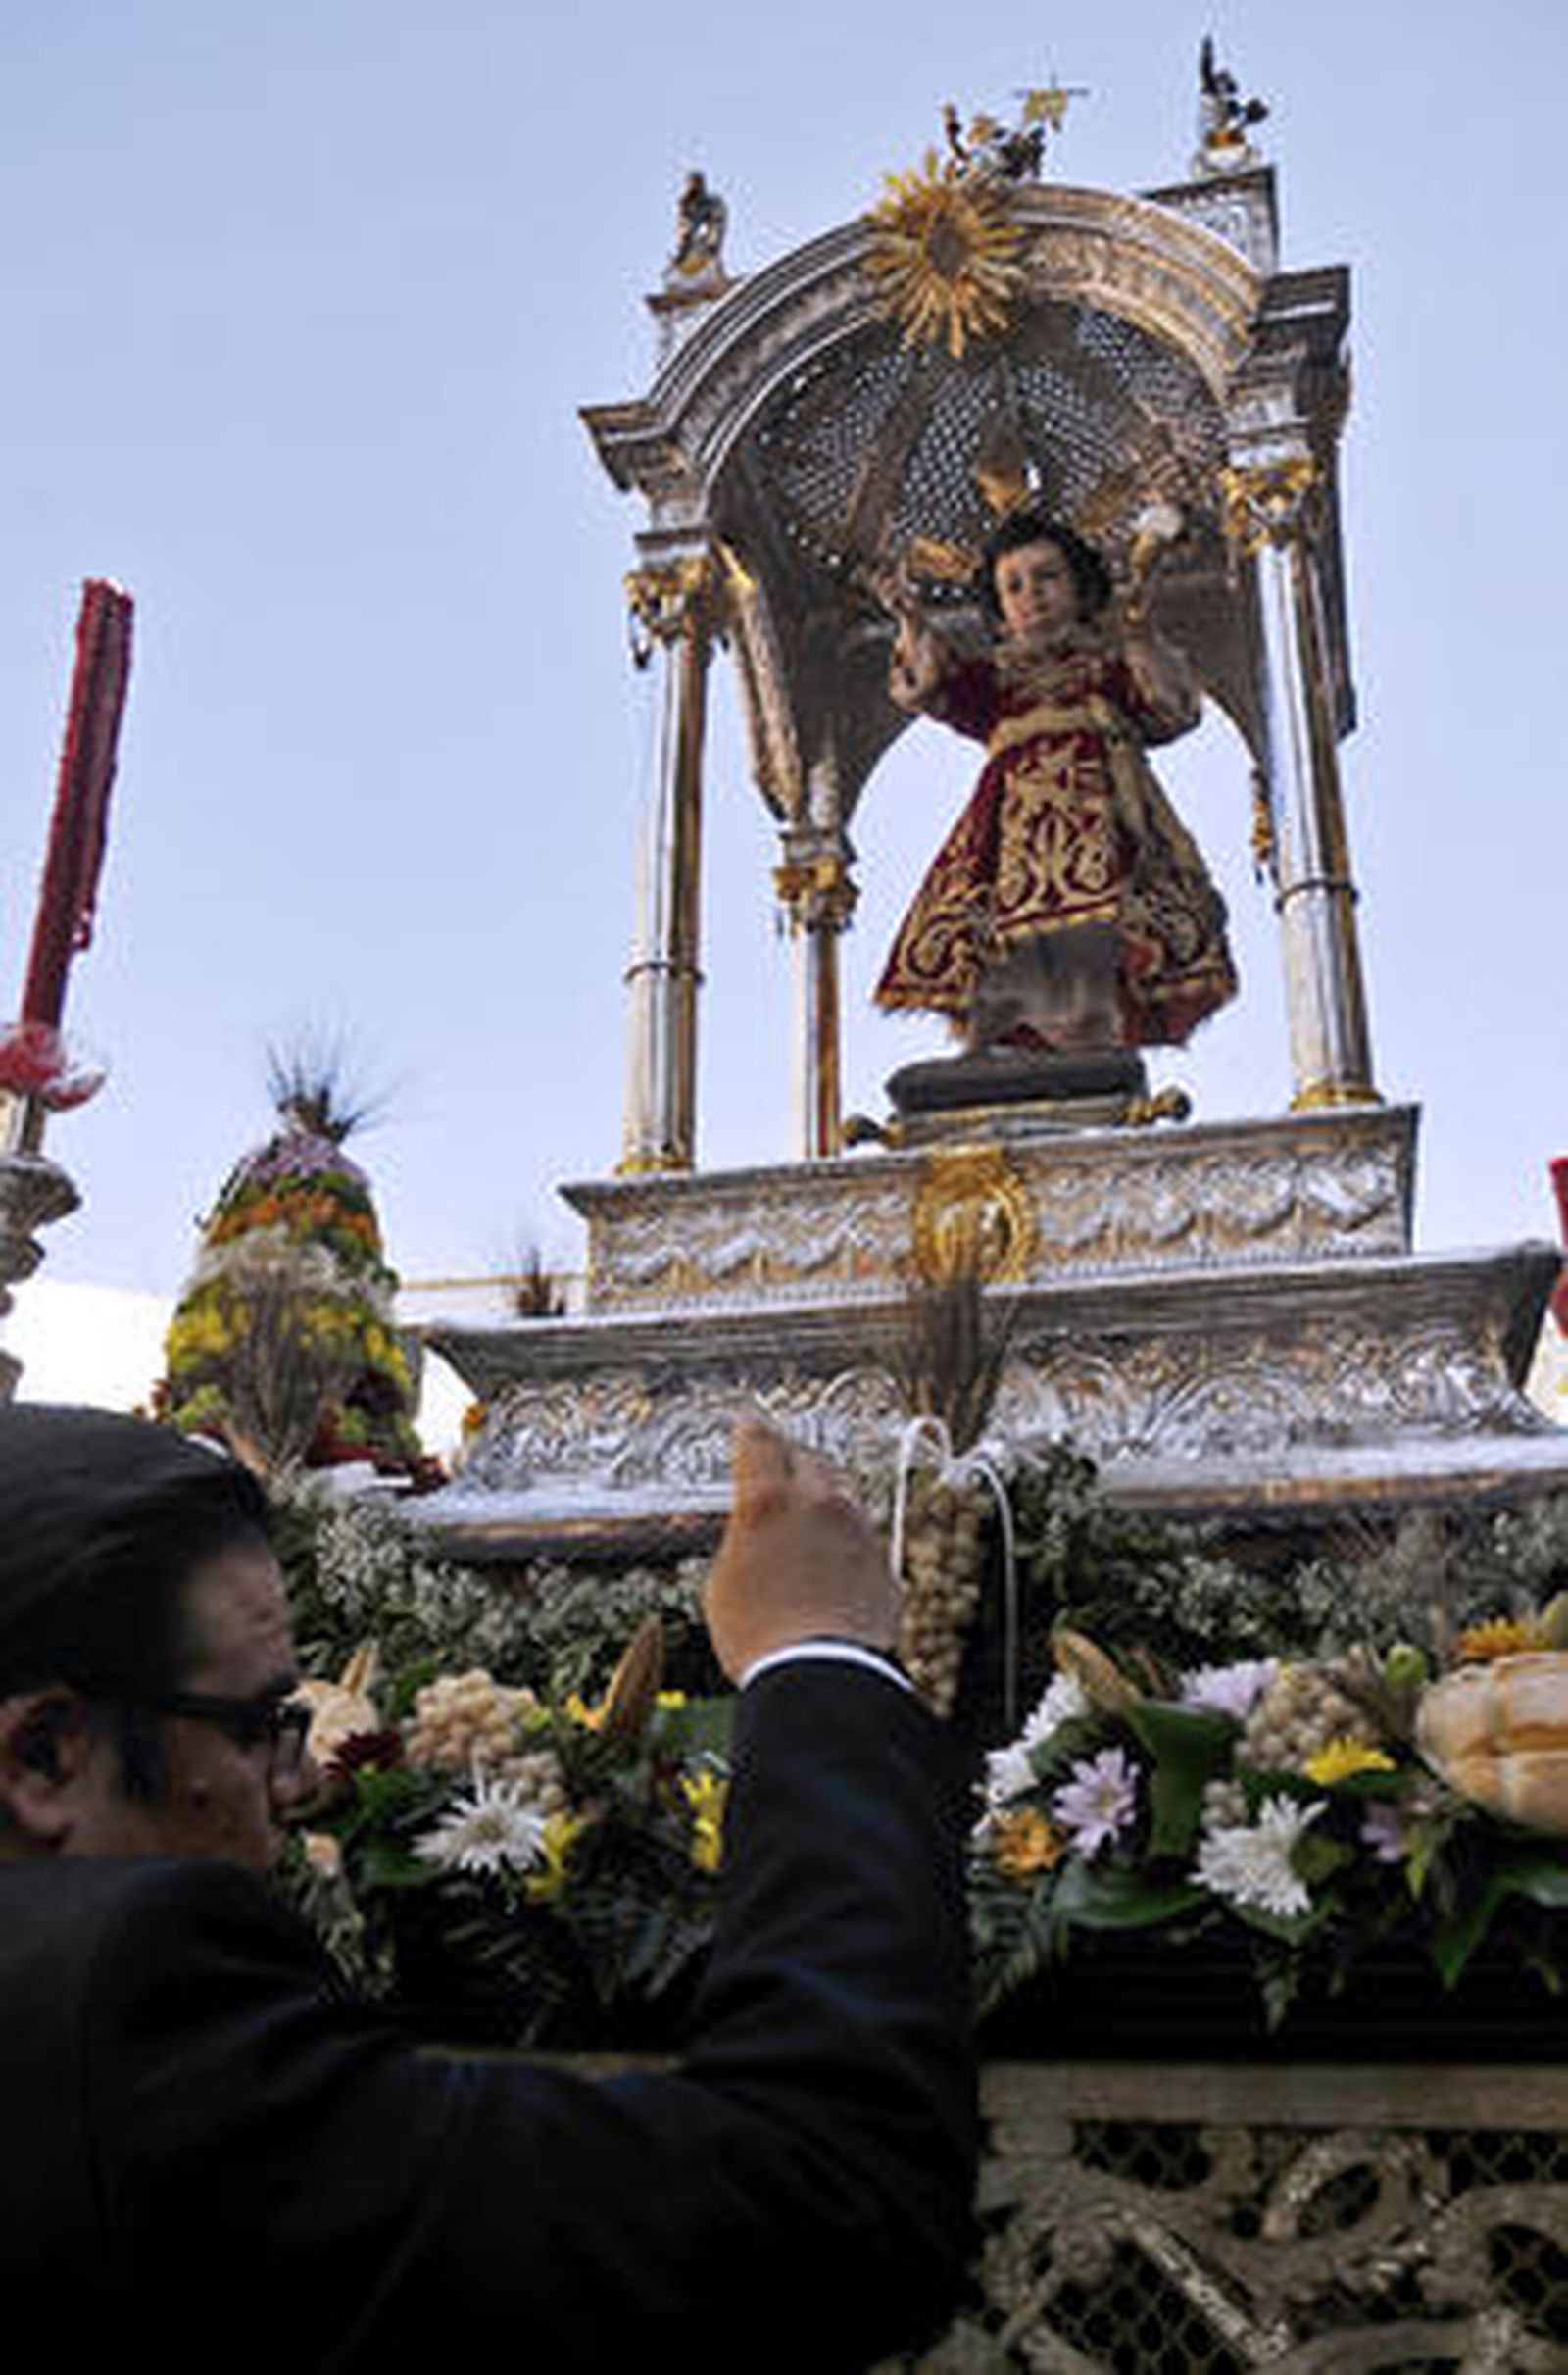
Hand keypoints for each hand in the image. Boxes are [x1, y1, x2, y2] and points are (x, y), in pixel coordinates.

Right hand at [703, 1419, 898, 1682]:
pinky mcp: (882, 1564)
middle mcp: (819, 1505)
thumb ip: (739, 1544)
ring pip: (842, 1497)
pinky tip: (832, 1567)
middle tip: (780, 1470)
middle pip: (809, 1460)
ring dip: (824, 1502)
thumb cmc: (761, 1637)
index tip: (749, 1425)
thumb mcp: (722, 1585)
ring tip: (807, 1524)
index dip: (751, 1431)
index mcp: (768, 1502)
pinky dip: (846, 1544)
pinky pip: (864, 1540)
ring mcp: (858, 1532)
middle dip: (793, 1460)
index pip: (759, 1443)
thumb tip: (749, 1538)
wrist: (822, 1675)